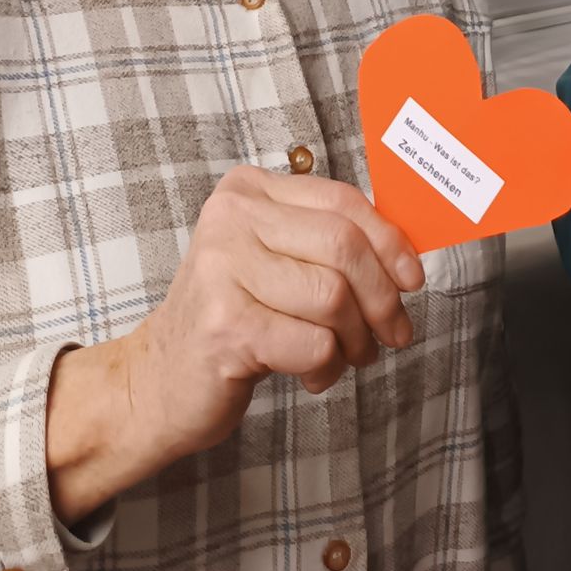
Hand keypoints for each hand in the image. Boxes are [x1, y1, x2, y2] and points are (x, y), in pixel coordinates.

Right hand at [47, 165, 424, 519]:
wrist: (157, 380)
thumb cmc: (234, 317)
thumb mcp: (274, 261)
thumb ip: (326, 244)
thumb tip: (405, 255)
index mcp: (248, 190)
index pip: (342, 202)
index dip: (390, 241)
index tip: (413, 279)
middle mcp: (231, 219)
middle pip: (344, 246)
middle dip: (383, 297)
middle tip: (394, 332)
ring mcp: (222, 271)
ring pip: (333, 298)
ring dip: (356, 339)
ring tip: (348, 356)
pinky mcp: (225, 327)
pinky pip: (313, 344)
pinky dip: (327, 367)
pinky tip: (312, 375)